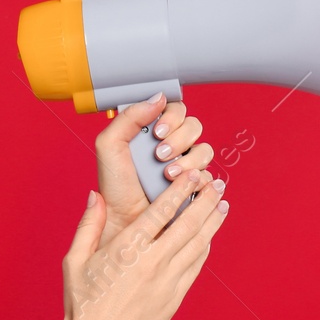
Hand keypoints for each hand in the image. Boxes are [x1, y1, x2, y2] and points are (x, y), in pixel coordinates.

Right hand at [61, 171, 228, 319]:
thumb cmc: (81, 303)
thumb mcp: (74, 261)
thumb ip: (89, 226)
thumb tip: (97, 195)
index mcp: (128, 250)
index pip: (162, 211)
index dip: (181, 189)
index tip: (193, 175)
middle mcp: (152, 263)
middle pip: (188, 224)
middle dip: (206, 200)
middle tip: (218, 183)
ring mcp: (167, 283)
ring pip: (198, 245)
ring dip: (212, 222)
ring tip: (222, 203)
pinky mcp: (174, 299)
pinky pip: (195, 267)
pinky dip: (204, 248)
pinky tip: (208, 236)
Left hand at [95, 93, 216, 246]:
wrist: (124, 222)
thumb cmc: (115, 188)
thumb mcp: (110, 146)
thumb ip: (129, 117)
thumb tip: (158, 97)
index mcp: (152, 132)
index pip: (175, 110)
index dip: (171, 117)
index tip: (157, 131)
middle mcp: (172, 146)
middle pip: (194, 126)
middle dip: (179, 139)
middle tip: (160, 155)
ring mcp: (186, 166)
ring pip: (204, 150)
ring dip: (188, 160)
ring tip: (167, 175)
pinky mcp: (196, 187)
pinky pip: (209, 175)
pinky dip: (196, 179)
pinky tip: (180, 187)